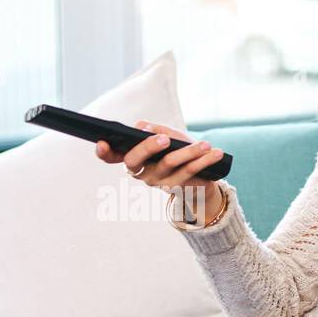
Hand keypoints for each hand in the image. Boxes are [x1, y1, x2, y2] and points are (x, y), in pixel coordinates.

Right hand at [94, 121, 224, 221]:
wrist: (198, 180)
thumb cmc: (176, 151)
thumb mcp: (167, 135)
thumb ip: (155, 130)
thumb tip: (143, 128)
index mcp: (133, 158)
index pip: (112, 156)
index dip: (104, 151)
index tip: (101, 142)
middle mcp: (141, 172)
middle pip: (135, 161)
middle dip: (148, 148)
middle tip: (163, 139)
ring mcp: (158, 182)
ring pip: (169, 164)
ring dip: (189, 152)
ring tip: (204, 144)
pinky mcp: (177, 188)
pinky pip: (190, 171)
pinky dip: (205, 160)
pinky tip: (216, 153)